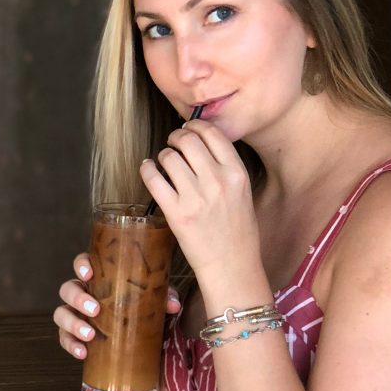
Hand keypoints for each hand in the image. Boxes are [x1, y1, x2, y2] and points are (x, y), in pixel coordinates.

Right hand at [54, 253, 181, 359]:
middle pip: (67, 289)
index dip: (81, 265)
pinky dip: (70, 345)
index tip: (88, 273)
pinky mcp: (75, 336)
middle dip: (77, 298)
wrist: (143, 343)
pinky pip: (64, 339)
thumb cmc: (144, 310)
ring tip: (90, 335)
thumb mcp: (156, 301)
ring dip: (72, 323)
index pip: (83, 263)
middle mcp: (84, 294)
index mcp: (99, 279)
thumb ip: (164, 297)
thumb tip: (172, 304)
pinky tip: (82, 353)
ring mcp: (76, 315)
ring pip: (61, 314)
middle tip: (95, 310)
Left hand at [138, 119, 260, 279]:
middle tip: (172, 143)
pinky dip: (147, 169)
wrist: (232, 265)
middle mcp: (217, 180)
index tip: (188, 128)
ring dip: (163, 155)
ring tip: (164, 162)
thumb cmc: (238, 232)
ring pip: (169, 156)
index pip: (212, 133)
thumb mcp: (243, 192)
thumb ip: (226, 168)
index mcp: (236, 173)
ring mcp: (195, 197)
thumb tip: (201, 144)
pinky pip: (153, 179)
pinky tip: (148, 169)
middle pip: (188, 139)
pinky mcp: (176, 212)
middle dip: (176, 137)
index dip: (196, 125)